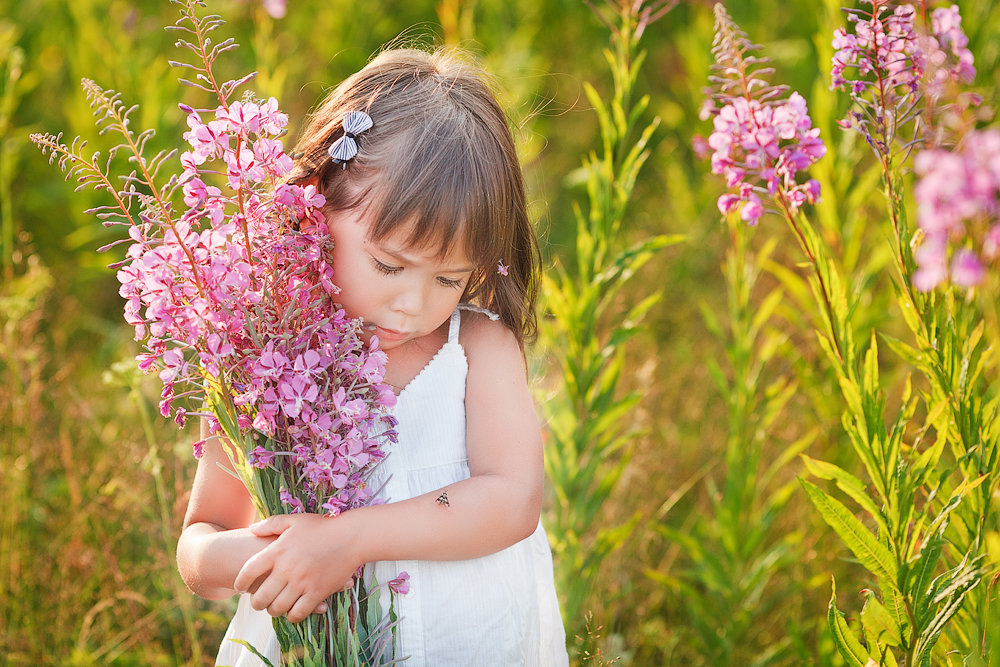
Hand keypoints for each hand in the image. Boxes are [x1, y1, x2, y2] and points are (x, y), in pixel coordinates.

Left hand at [233, 513, 360, 622]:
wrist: (351, 536)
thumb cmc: (322, 526)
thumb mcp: (294, 520)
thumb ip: (270, 523)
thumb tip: (251, 528)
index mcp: (277, 551)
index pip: (248, 572)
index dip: (240, 582)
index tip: (239, 587)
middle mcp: (286, 569)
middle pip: (260, 597)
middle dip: (256, 602)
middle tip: (258, 601)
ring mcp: (302, 583)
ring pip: (277, 608)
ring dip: (273, 611)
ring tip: (275, 607)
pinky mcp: (317, 593)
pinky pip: (298, 613)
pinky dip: (292, 615)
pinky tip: (293, 611)